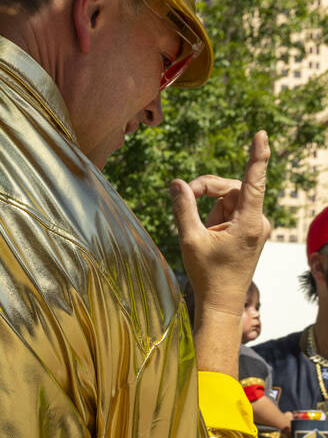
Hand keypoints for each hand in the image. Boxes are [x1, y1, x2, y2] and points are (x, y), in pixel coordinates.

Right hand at [170, 131, 271, 314]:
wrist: (220, 302)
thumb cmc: (208, 275)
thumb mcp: (190, 240)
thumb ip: (183, 208)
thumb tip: (176, 183)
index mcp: (249, 223)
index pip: (253, 181)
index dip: (257, 155)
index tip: (261, 134)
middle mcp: (259, 221)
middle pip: (231, 188)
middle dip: (206, 191)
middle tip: (183, 197)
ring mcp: (257, 226)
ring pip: (229, 200)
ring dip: (210, 209)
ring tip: (201, 233)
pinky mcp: (252, 230)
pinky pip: (231, 212)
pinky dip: (215, 217)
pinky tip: (208, 235)